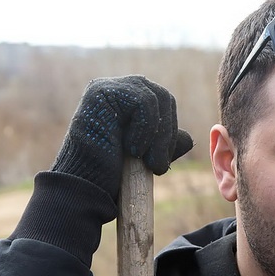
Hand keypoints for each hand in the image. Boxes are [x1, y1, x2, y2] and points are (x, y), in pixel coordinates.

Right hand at [51, 76, 193, 200]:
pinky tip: (130, 149)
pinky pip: (143, 102)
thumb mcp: (145, 156)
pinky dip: (145, 130)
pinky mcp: (101, 92)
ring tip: (146, 161)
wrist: (86, 188)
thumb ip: (163, 144)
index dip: (169, 132)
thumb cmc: (111, 174)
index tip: (160, 162)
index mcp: (125, 99)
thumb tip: (188, 139)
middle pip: (164, 96)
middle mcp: (114, 87)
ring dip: (158, 137)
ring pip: (156, 98)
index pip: (164, 102)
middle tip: (158, 166)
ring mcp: (106, 87)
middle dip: (167, 134)